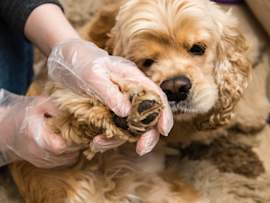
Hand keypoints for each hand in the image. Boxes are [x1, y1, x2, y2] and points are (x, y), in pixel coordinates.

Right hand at [0, 90, 79, 167]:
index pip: (60, 146)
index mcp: (36, 136)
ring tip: (75, 137)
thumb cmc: (25, 113)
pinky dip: (69, 154)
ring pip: (68, 160)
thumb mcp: (39, 104)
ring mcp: (40, 160)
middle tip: (82, 132)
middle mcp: (37, 152)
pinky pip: (63, 162)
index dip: (74, 140)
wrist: (6, 129)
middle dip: (78, 144)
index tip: (80, 130)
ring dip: (76, 150)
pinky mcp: (43, 164)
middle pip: (67, 155)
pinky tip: (68, 143)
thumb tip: (75, 110)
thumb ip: (56, 107)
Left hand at [48, 39, 173, 154]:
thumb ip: (109, 92)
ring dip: (118, 140)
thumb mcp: (92, 74)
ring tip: (97, 144)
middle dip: (147, 135)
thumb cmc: (81, 61)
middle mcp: (131, 94)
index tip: (163, 131)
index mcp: (133, 80)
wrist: (65, 62)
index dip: (164, 114)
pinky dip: (106, 139)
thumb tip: (126, 113)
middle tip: (141, 150)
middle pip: (148, 117)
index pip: (156, 97)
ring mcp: (120, 105)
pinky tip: (94, 141)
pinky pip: (114, 130)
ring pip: (130, 128)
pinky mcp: (109, 114)